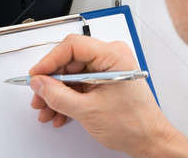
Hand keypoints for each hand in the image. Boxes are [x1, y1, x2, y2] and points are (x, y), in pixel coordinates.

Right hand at [29, 34, 187, 156]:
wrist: (150, 141)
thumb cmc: (134, 124)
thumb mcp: (87, 110)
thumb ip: (58, 95)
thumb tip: (40, 83)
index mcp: (112, 55)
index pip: (72, 46)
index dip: (50, 60)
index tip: (36, 75)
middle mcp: (111, 57)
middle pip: (70, 61)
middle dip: (51, 82)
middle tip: (39, 96)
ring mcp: (108, 69)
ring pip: (72, 74)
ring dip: (57, 93)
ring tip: (47, 110)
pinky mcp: (106, 81)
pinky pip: (80, 83)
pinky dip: (68, 97)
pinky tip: (59, 112)